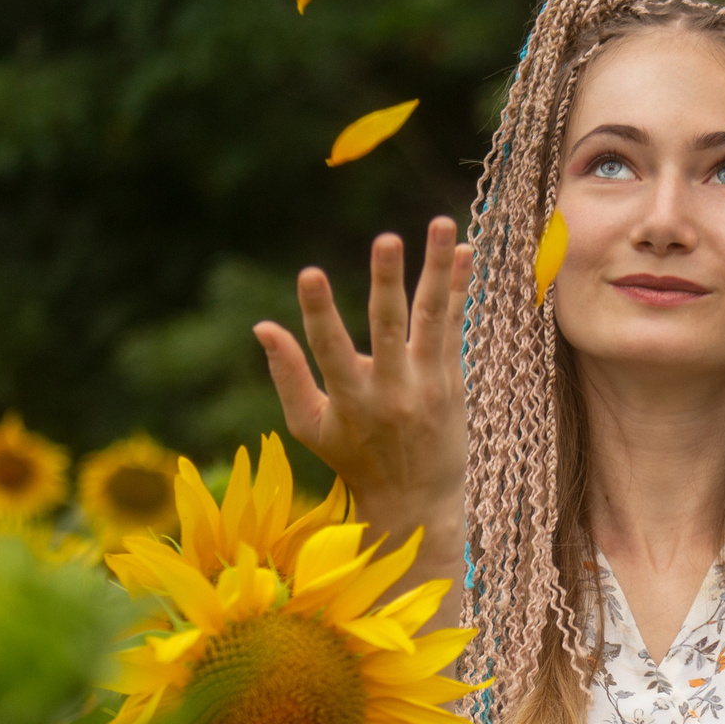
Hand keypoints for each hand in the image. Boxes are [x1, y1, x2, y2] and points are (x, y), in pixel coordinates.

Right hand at [254, 221, 472, 544]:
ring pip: (432, 318)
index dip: (318, 312)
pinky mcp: (451, 380)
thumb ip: (287, 374)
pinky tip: (463, 251)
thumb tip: (261, 326)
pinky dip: (458, 288)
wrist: (417, 500)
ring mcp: (426, 384)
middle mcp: (391, 390)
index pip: (329, 349)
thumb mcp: (309, 426)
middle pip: (388, 327)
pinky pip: (454, 326)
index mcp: (349, 401)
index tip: (309, 273)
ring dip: (436, 269)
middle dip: (387, 281)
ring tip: (441, 223)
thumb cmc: (352, 459)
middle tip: (386, 239)